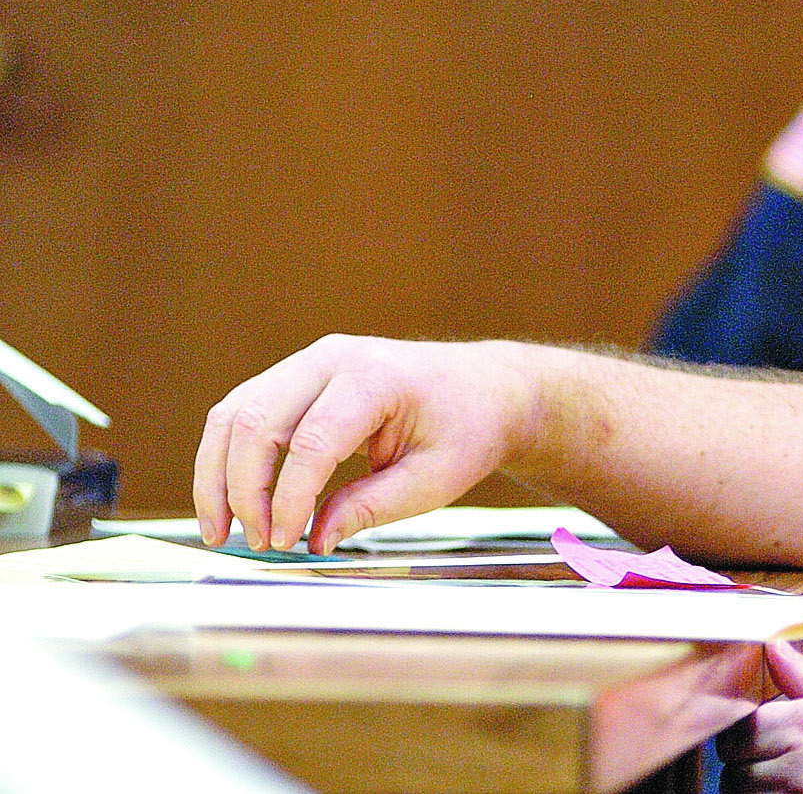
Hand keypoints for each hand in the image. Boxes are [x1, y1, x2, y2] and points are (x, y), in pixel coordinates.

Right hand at [193, 334, 541, 552]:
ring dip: (218, 475)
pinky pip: (243, 412)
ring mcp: (310, 361)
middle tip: (256, 543)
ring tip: (221, 530)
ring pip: (235, 414)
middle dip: (244, 490)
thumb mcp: (434, 480)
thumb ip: (370, 508)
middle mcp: (333, 358)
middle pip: (256, 422)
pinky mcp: (296, 376)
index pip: (312, 442)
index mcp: (375, 379)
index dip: (289, 499)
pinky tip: (229, 500)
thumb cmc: (467, 429)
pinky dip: (228, 458)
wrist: (484, 388)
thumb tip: (313, 541)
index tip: (285, 542)